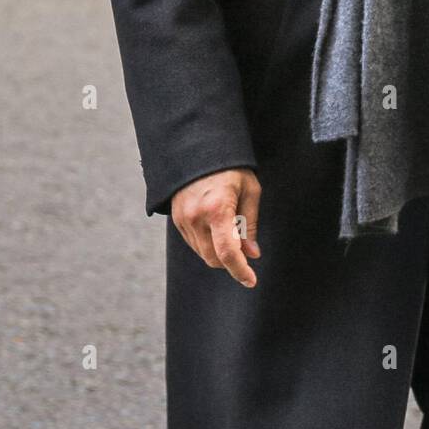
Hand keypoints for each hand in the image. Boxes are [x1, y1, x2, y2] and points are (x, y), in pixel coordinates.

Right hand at [171, 168, 261, 286]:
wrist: (199, 147)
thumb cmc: (230, 167)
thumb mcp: (250, 190)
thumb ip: (250, 224)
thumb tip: (252, 253)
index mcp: (217, 208)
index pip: (228, 252)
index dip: (240, 271)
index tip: (251, 280)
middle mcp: (196, 216)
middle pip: (214, 258)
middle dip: (231, 262)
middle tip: (245, 248)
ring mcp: (183, 218)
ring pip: (202, 253)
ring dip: (219, 253)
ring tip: (230, 229)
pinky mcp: (176, 218)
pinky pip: (193, 243)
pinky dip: (207, 244)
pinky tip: (216, 227)